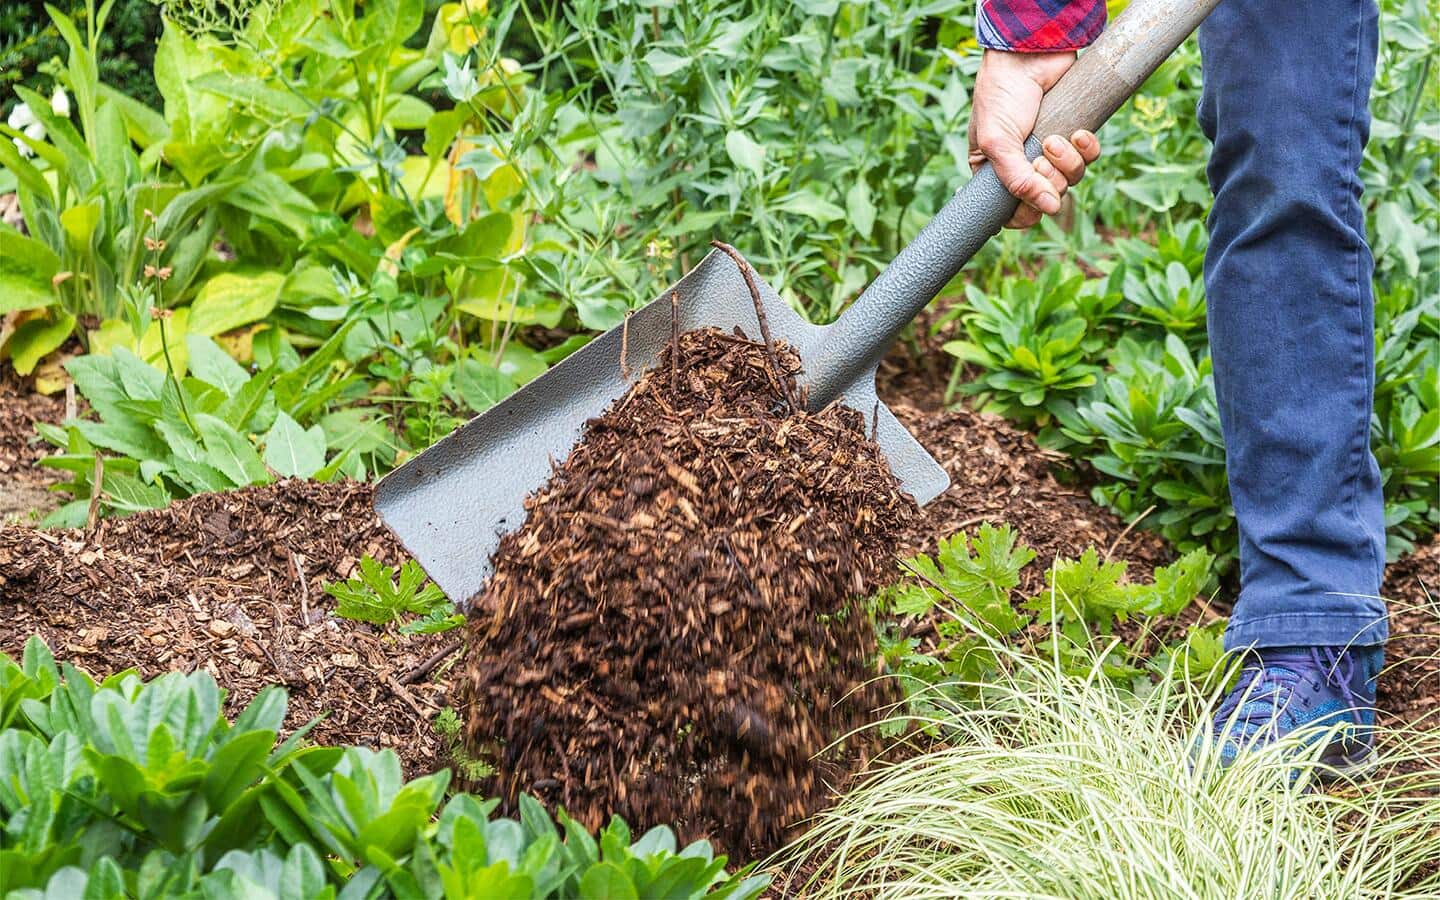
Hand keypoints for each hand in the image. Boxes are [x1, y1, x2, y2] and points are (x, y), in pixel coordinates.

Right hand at [969, 49, 1101, 228]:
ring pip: (1071, 178)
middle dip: (1049, 180)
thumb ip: (1017, 180)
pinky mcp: (1074, 133)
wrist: (1028, 55)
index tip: (1030, 206)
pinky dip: (1087, 148)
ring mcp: (1051, 150)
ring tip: (1056, 140)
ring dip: (1068, 163)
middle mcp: (1024, 164)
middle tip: (1040, 159)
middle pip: (1048, 196)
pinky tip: (1078, 133)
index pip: (1013, 211)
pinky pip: (1090, 157)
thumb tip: (1049, 208)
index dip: (1025, 213)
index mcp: (997, 171)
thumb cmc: (1001, 96)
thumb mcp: (997, 142)